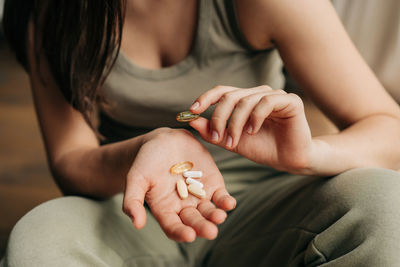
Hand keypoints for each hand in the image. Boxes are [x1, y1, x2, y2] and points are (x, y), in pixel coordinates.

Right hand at [122, 128, 235, 241]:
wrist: (163, 141)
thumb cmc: (146, 161)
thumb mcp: (135, 179)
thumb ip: (133, 201)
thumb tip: (137, 224)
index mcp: (165, 209)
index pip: (173, 227)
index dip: (181, 233)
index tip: (189, 235)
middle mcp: (184, 206)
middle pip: (194, 221)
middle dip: (202, 227)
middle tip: (210, 231)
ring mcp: (200, 196)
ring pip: (209, 211)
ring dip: (216, 216)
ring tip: (220, 216)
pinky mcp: (213, 184)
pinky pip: (221, 196)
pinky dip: (226, 201)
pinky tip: (229, 203)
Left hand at [189, 85, 314, 172]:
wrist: (289, 160)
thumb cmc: (262, 148)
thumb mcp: (231, 141)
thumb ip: (213, 131)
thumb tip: (191, 120)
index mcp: (244, 100)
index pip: (222, 91)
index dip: (205, 98)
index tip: (192, 110)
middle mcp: (258, 94)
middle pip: (230, 96)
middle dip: (219, 118)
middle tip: (218, 138)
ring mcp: (274, 96)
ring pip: (245, 100)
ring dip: (235, 123)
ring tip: (234, 141)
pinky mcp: (290, 101)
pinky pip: (266, 102)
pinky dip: (255, 117)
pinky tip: (252, 131)